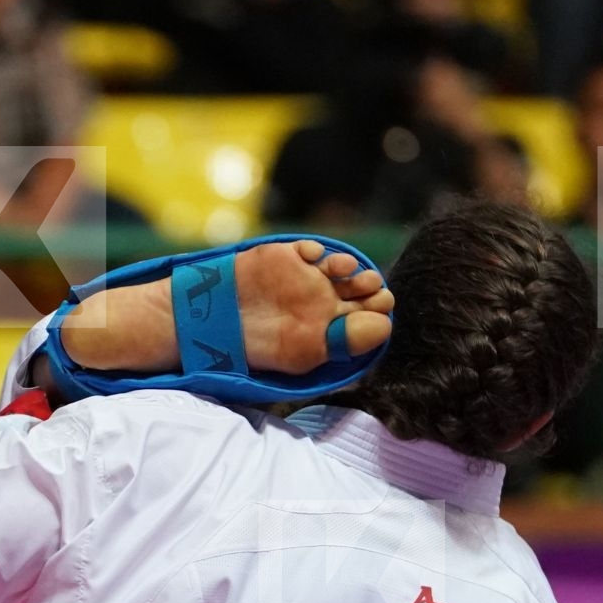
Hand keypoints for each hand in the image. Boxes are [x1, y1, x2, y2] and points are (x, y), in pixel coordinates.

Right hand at [234, 240, 393, 374]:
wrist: (217, 326)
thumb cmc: (264, 348)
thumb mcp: (309, 355)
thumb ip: (347, 341)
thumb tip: (385, 326)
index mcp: (331, 326)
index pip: (367, 313)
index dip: (378, 308)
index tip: (381, 307)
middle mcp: (324, 300)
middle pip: (360, 287)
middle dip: (371, 286)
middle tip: (373, 289)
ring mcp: (306, 277)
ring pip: (341, 265)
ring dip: (350, 266)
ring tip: (348, 273)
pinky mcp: (287, 257)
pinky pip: (311, 248)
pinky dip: (317, 250)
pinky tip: (313, 259)